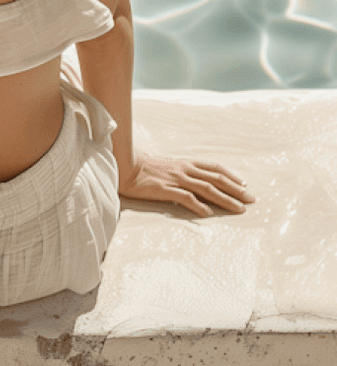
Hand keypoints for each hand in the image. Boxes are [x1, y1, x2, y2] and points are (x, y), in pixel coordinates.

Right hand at [118, 151, 255, 217]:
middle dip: (236, 189)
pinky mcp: (165, 188)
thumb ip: (183, 173)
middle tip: (251, 199)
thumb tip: (196, 182)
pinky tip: (209, 213)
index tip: (244, 184)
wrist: (125, 166)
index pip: (214, 167)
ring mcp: (176, 178)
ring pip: (206, 188)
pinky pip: (185, 197)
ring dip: (225, 199)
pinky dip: (199, 205)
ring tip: (239, 209)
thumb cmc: (145, 168)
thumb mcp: (168, 167)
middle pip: (216, 178)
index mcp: (185, 163)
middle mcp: (184, 169)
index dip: (231, 175)